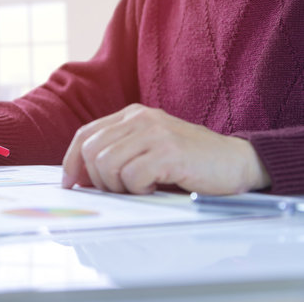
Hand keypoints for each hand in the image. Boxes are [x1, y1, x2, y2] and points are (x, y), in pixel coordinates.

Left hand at [62, 104, 270, 194]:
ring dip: (118, 186)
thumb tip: (79, 177)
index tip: (70, 183)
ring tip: (140, 188)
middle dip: (97, 179)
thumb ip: (117, 153)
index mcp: (131, 115)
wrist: (236, 162)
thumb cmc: (188, 161)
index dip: (71, 161)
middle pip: (91, 151)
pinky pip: (131, 176)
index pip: (85, 134)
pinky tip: (155, 188)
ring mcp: (155, 133)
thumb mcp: (147, 149)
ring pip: (106, 164)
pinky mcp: (168, 152)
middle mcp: (140, 118)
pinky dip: (138, 190)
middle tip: (119, 190)